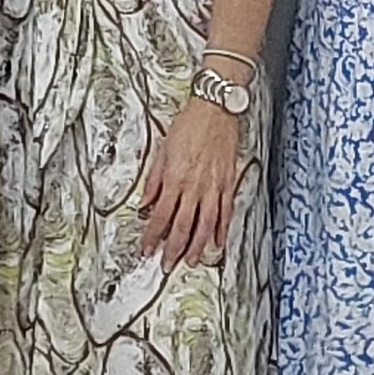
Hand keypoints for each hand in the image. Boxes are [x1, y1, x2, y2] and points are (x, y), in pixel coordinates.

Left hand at [140, 96, 240, 266]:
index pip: (160, 216)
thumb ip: (154, 180)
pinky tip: (217, 242)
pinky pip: (225, 212)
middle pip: (182, 226)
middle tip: (167, 264)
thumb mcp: (163, 150)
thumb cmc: (190, 125)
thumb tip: (146, 202)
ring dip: (196, 246)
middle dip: (173, 249)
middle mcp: (194, 187)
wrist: (215, 110)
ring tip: (190, 260)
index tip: (147, 249)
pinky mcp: (227, 183)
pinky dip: (221, 230)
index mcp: (175, 179)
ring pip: (205, 225)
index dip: (152, 236)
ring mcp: (213, 187)